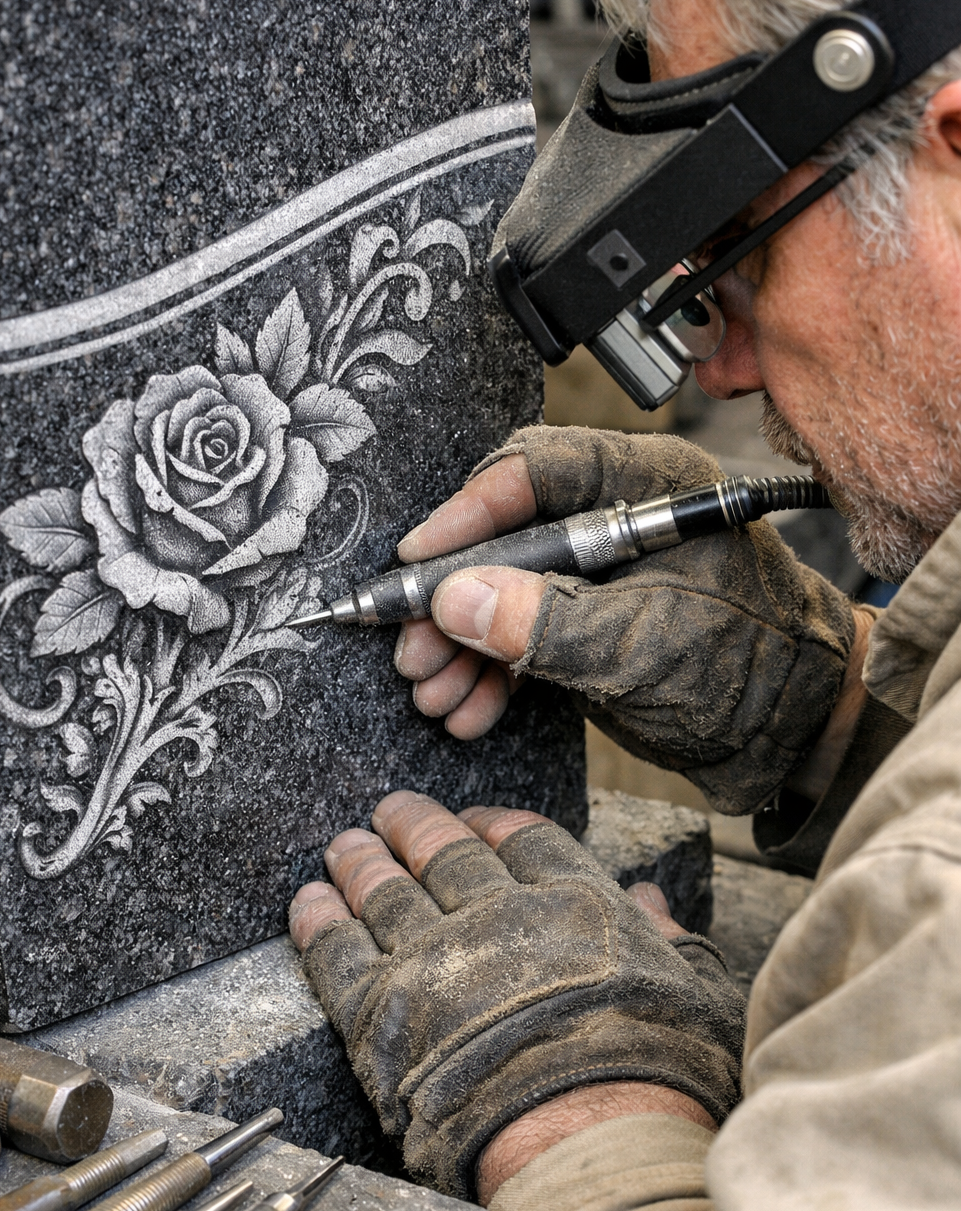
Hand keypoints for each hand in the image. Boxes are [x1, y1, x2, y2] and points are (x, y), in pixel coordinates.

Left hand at [289, 792, 744, 1198]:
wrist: (592, 1135)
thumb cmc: (658, 1072)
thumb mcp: (689, 988)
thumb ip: (665, 935)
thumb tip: (651, 894)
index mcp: (572, 903)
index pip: (524, 842)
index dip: (494, 824)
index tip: (474, 818)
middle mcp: (499, 916)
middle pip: (446, 855)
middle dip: (415, 827)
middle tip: (390, 811)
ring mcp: (435, 958)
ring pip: (387, 893)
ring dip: (361, 864)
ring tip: (344, 846)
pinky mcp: (381, 1011)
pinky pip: (337, 952)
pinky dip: (318, 922)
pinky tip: (307, 901)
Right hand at [396, 426, 856, 815]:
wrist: (800, 736)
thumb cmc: (756, 669)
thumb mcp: (644, 645)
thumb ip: (547, 623)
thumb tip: (455, 602)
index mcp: (645, 488)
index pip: (533, 474)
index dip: (464, 517)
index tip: (414, 564)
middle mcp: (616, 522)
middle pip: (504, 539)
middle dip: (451, 600)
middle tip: (411, 649)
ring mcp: (601, 578)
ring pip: (504, 594)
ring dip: (461, 647)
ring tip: (432, 694)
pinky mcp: (593, 628)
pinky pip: (522, 638)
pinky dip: (491, 675)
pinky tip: (468, 711)